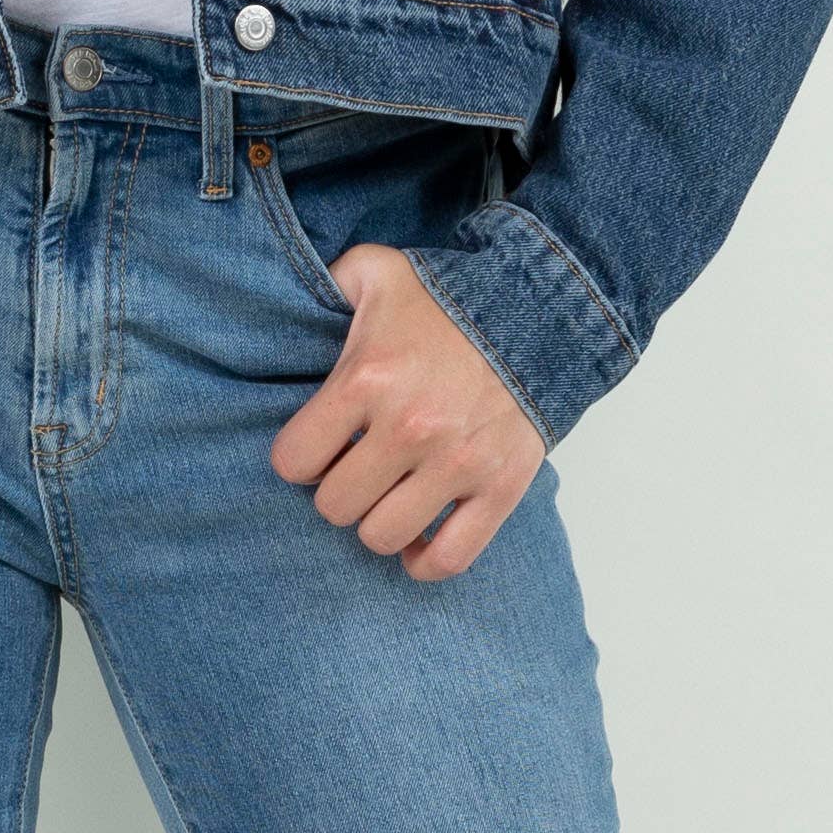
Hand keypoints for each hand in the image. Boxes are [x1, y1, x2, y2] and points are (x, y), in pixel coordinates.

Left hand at [270, 244, 547, 579]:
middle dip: (337, 490)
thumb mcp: (376, 271)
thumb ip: (326, 283)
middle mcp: (410, 427)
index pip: (294, 461)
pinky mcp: (500, 488)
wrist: (539, 311)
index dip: (299, 458)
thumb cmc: (448, 297)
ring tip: (385, 496)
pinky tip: (416, 540)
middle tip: (353, 469)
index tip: (316, 447)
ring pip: (383, 537)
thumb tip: (293, 299)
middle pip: (335, 506)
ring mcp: (457, 463)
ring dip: (376, 521)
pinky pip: (449, 558)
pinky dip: (425, 562)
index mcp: (368, 378)